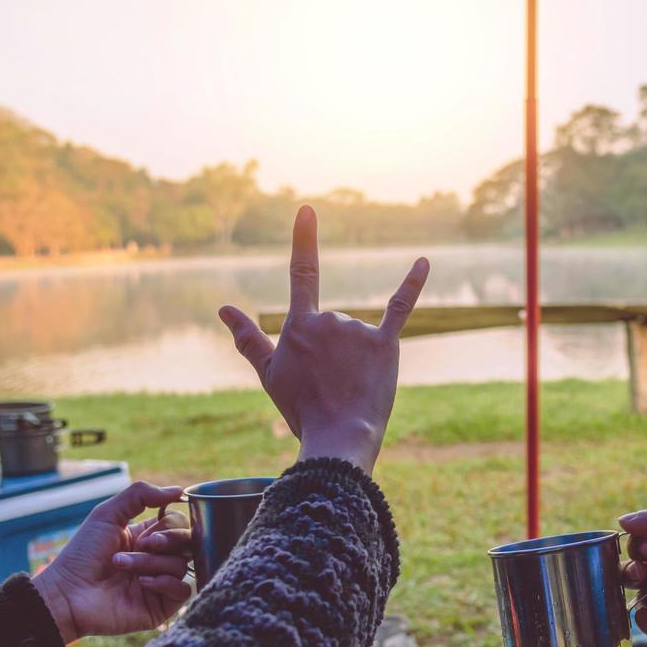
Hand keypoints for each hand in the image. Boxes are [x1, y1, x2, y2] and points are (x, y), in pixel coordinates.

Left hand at [33, 482, 193, 644]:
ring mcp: (160, 583)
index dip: (168, 524)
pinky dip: (165, 582)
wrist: (68, 593)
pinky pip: (184, 589)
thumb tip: (179, 491)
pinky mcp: (161, 606)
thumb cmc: (83, 555)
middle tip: (144, 545)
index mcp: (146, 538)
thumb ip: (140, 495)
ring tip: (122, 566)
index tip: (144, 532)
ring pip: (181, 564)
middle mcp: (156, 559)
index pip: (178, 523)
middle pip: (187, 542)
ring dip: (151, 562)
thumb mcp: (107, 514)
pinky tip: (141, 583)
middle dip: (168, 540)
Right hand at [218, 206, 428, 473]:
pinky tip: (423, 262)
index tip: (308, 210)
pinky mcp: (385, 344)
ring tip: (348, 389)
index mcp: (300, 324)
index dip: (305, 240)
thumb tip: (223, 307)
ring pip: (357, 335)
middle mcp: (330, 319)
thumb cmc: (302, 409)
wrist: (338, 436)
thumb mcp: (269, 374)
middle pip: (333, 325)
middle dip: (332, 353)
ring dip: (354, 359)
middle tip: (328, 388)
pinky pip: (400, 308)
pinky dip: (413, 283)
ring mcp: (358, 331)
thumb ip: (248, 338)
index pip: (302, 272)